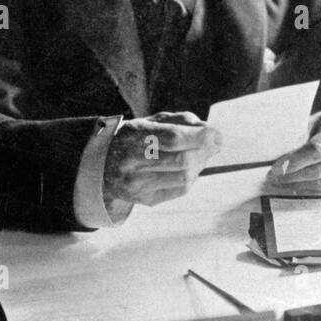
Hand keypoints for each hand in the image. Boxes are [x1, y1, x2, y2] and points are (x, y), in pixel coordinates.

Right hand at [104, 112, 222, 207]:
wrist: (104, 165)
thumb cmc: (136, 138)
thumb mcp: (152, 121)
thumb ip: (181, 121)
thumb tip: (211, 133)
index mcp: (133, 135)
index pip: (172, 138)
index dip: (199, 136)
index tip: (216, 134)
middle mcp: (132, 162)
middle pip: (182, 160)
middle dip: (205, 151)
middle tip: (214, 143)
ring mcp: (137, 184)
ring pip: (184, 178)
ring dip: (201, 164)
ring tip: (202, 154)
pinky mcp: (145, 199)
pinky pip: (180, 190)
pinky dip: (192, 177)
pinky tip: (190, 167)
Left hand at [265, 107, 320, 193]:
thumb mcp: (315, 120)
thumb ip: (299, 136)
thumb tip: (276, 156)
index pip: (316, 150)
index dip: (294, 161)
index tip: (275, 167)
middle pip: (317, 170)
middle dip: (291, 176)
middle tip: (272, 176)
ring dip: (298, 184)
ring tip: (280, 181)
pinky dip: (310, 188)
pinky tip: (296, 184)